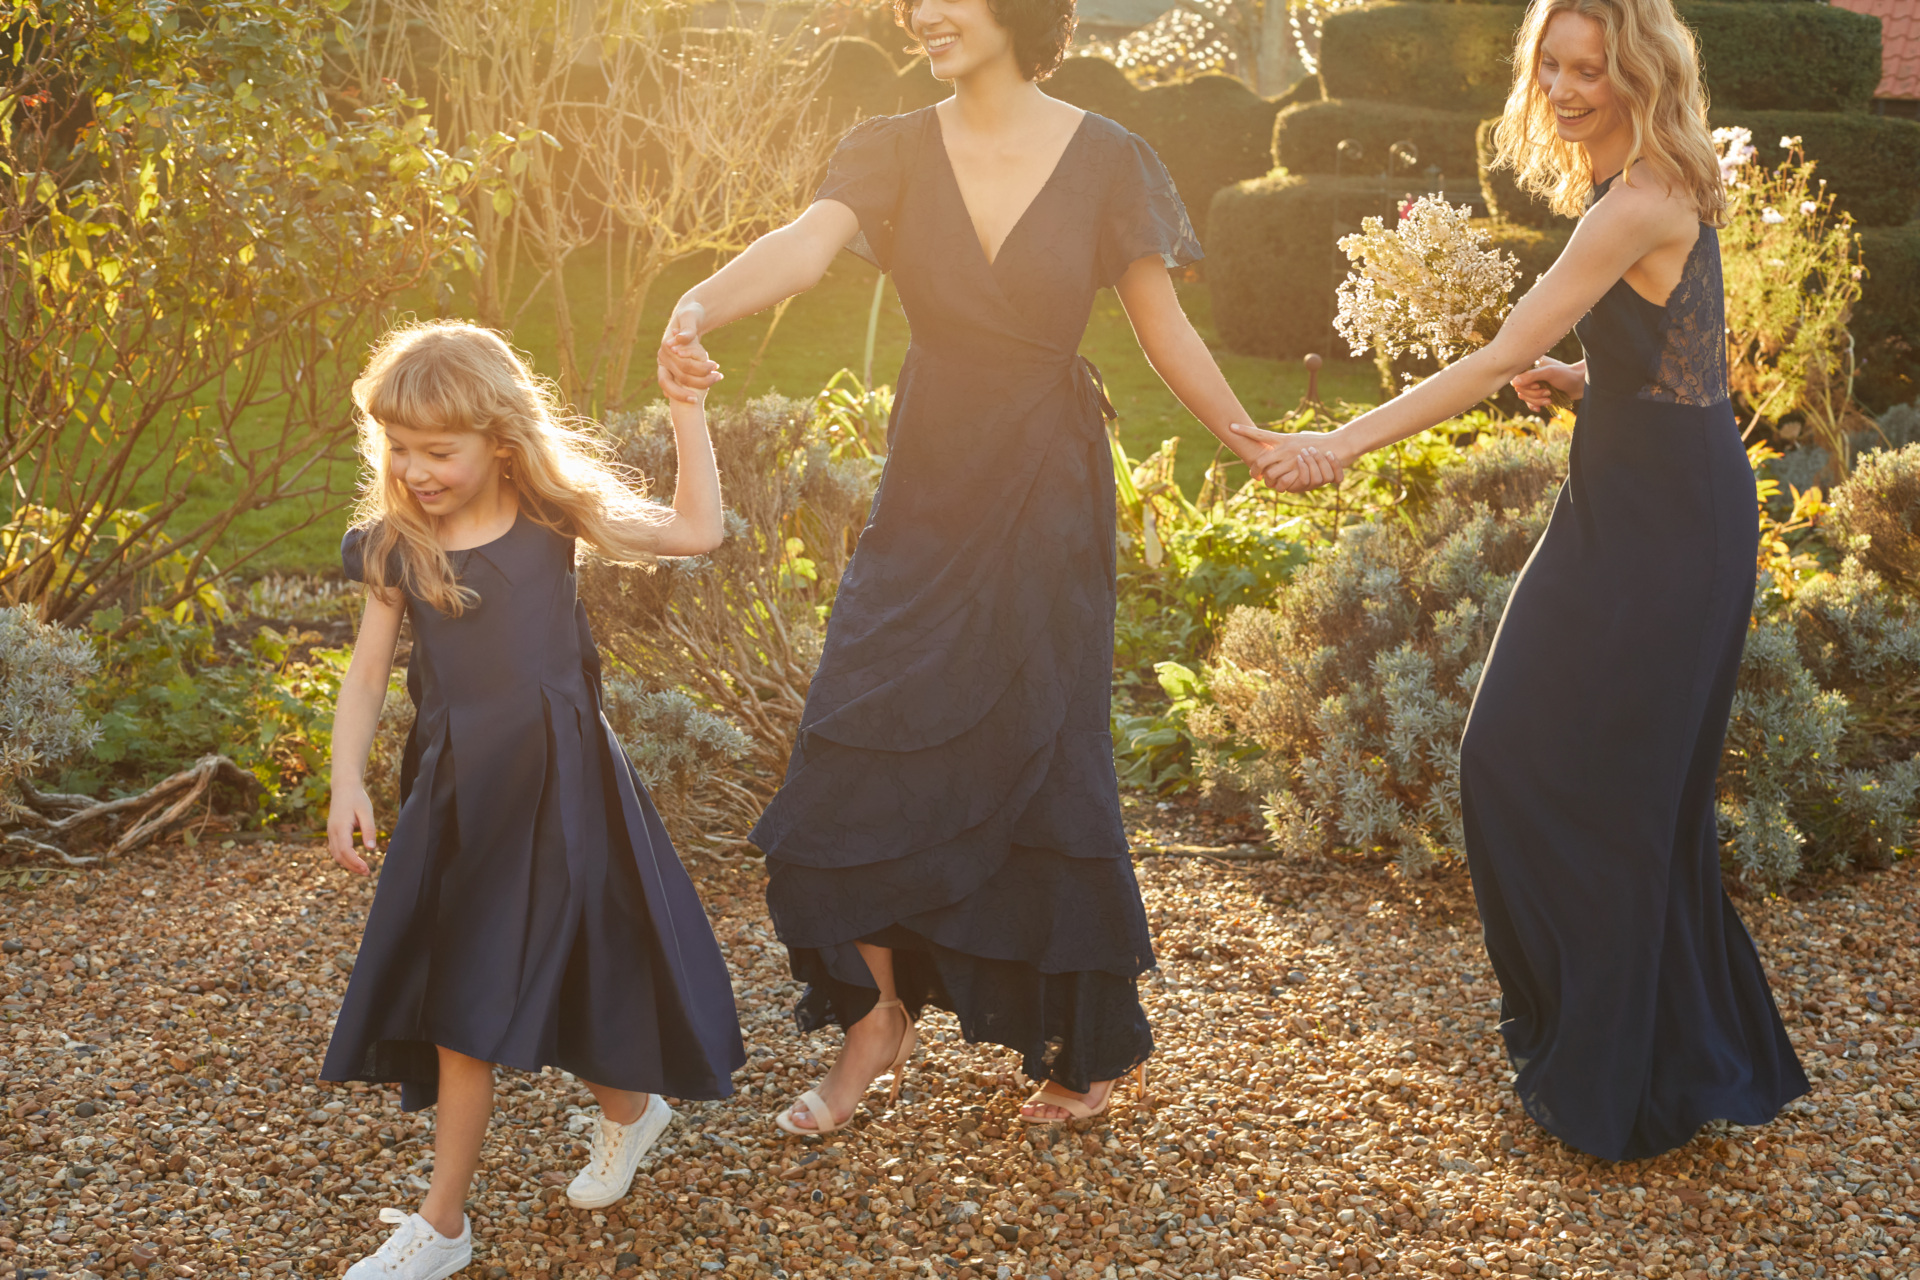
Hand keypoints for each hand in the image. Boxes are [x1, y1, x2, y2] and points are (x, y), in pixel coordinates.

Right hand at [327, 783, 376, 874]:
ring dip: (348, 864)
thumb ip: (369, 830)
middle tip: (368, 873)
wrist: (344, 787)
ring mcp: (330, 832)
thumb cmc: (357, 799)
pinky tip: (355, 861)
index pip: (345, 850)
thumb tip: (371, 849)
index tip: (367, 869)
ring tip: (363, 870)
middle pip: (339, 856)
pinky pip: (335, 849)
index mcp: (340, 827)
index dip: (355, 862)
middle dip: (352, 867)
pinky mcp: (332, 832)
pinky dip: (344, 858)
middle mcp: (332, 831)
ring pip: (335, 854)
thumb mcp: (367, 812)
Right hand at [657, 301, 721, 403]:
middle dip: (702, 381)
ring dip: (700, 385)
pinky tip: (707, 387)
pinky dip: (693, 387)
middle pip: (682, 378)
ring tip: (717, 377)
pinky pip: (680, 385)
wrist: (689, 317)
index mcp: (665, 348)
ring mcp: (667, 366)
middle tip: (719, 376)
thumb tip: (680, 339)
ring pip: (681, 384)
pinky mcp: (673, 370)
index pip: (681, 367)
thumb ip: (687, 329)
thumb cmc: (691, 314)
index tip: (714, 368)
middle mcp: (663, 359)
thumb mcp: (690, 317)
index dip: (697, 372)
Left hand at [1229, 423, 1345, 492]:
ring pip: (1270, 474)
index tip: (1230, 426)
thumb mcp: (1300, 438)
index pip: (1260, 434)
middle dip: (1253, 471)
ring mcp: (1291, 460)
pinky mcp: (1299, 471)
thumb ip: (1286, 441)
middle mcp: (1285, 448)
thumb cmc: (1319, 441)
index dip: (1244, 431)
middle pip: (1260, 461)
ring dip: (1268, 481)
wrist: (1337, 447)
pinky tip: (1280, 487)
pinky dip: (1280, 486)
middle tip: (1254, 476)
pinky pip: (1283, 482)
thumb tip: (1276, 440)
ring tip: (1268, 482)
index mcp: (1284, 438)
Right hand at [1510, 358, 1582, 411]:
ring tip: (1550, 398)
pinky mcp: (1539, 394)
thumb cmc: (1566, 375)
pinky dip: (1535, 406)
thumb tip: (1513, 383)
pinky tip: (1541, 408)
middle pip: (1520, 390)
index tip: (1538, 385)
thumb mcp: (1548, 373)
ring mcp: (1534, 385)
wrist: (1580, 384)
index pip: (1516, 378)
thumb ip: (1531, 376)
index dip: (1526, 385)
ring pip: (1525, 398)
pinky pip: (1530, 403)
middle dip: (1534, 394)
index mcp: (1530, 365)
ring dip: (1537, 401)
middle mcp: (1530, 375)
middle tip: (1548, 392)